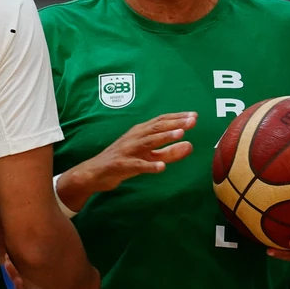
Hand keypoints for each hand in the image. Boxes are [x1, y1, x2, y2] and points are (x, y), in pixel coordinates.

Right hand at [56, 111, 196, 211]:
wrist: (95, 173)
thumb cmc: (124, 161)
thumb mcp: (149, 157)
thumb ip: (169, 152)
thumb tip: (190, 145)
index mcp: (140, 132)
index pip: (161, 121)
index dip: (177, 118)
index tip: (194, 115)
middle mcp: (134, 137)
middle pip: (157, 127)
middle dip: (175, 123)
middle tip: (192, 120)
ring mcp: (127, 150)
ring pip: (148, 142)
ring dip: (164, 137)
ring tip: (181, 134)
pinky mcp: (121, 165)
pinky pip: (137, 165)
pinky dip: (149, 166)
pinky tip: (161, 168)